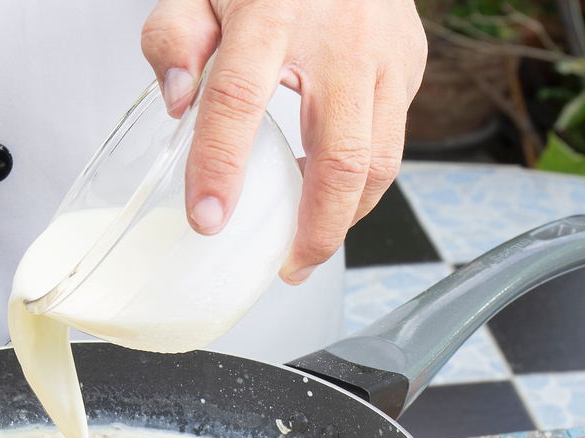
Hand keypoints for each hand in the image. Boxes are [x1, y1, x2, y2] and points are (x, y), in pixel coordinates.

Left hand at [141, 0, 426, 283]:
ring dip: (347, 216)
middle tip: (288, 266)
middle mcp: (341, 38)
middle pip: (342, 157)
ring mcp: (386, 53)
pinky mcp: (410, 63)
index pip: (239, 102)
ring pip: (383, 161)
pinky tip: (329, 192)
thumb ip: (174, 37)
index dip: (221, 168)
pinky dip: (363, 180)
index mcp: (272, 13)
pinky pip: (393, 139)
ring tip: (309, 242)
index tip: (207, 219)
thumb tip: (178, 103)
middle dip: (317, 229)